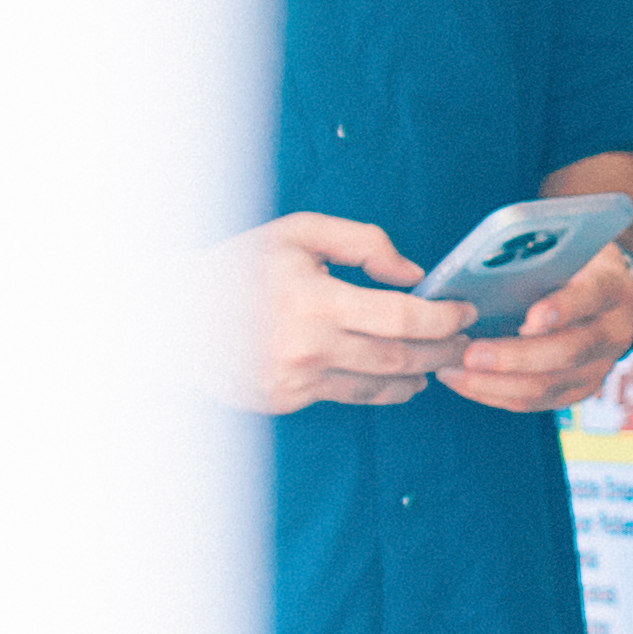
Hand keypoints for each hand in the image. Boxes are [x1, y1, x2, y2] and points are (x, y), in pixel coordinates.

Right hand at [235, 214, 465, 413]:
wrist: (167, 316)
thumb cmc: (237, 266)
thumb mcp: (298, 233)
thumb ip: (363, 243)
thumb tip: (412, 274)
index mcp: (316, 301)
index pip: (403, 318)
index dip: (444, 317)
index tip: (465, 311)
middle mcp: (308, 347)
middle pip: (400, 358)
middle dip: (443, 350)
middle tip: (465, 341)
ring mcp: (295, 380)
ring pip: (378, 387)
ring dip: (418, 376)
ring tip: (437, 362)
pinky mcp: (283, 400)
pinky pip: (345, 397)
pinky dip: (377, 388)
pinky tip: (395, 377)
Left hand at [447, 239, 632, 414]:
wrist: (598, 290)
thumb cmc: (565, 264)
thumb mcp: (560, 252)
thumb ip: (533, 262)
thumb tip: (477, 276)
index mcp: (612, 286)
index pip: (591, 296)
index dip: (562, 309)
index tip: (530, 319)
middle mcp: (614, 331)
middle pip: (567, 351)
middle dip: (514, 357)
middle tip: (469, 355)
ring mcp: (600, 367)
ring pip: (548, 386)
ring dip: (495, 383)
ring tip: (453, 371)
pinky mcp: (579, 390)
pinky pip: (536, 402)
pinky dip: (496, 394)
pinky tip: (464, 382)